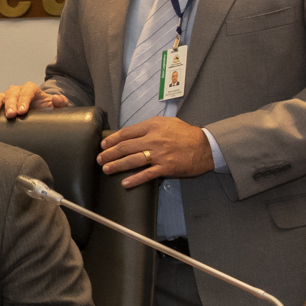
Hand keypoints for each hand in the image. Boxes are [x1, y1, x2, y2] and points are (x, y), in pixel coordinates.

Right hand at [0, 82, 70, 119]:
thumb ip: (60, 102)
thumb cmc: (47, 110)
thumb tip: (56, 98)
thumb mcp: (57, 107)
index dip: (24, 100)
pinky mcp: (0, 103)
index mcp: (32, 90)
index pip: (27, 90)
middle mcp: (18, 91)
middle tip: (10, 115)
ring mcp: (8, 97)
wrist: (40, 112)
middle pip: (12, 93)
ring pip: (0, 96)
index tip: (22, 111)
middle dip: (10, 104)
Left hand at [96, 117, 213, 186]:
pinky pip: (147, 174)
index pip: (127, 132)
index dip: (113, 139)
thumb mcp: (168, 122)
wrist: (206, 147)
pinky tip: (125, 182)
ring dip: (117, 165)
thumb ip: (151, 125)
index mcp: (153, 126)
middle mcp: (154, 139)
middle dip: (110, 153)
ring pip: (133, 160)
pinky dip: (135, 179)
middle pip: (126, 147)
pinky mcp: (166, 168)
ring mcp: (159, 155)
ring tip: (106, 169)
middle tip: (100, 158)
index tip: (103, 144)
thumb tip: (135, 131)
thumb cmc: (187, 134)